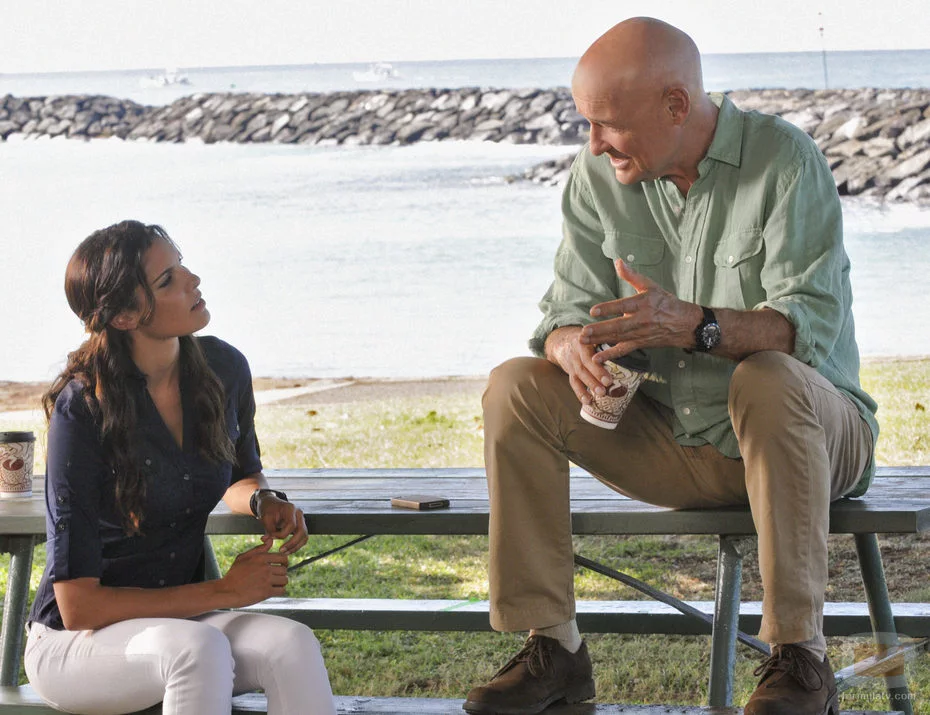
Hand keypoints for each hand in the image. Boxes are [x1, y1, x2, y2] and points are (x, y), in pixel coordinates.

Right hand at [219, 536, 288, 606]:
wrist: (225, 591)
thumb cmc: (233, 575)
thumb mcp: (243, 557)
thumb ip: (258, 549)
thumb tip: (270, 541)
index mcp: (260, 558)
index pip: (283, 557)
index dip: (283, 563)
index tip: (280, 566)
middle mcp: (265, 567)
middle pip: (284, 569)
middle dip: (281, 574)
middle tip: (275, 577)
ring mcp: (266, 580)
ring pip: (285, 580)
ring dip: (280, 583)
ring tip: (273, 584)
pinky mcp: (266, 592)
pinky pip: (282, 590)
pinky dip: (279, 591)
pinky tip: (272, 591)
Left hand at [258, 496, 308, 554]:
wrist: (270, 503)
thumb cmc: (267, 509)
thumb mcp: (265, 518)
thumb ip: (268, 530)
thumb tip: (268, 542)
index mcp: (291, 509)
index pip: (291, 525)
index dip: (282, 534)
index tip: (271, 537)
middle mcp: (299, 514)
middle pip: (302, 531)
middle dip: (292, 543)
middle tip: (281, 550)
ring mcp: (301, 520)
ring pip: (304, 536)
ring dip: (296, 546)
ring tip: (285, 553)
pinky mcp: (300, 526)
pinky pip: (302, 537)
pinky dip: (297, 545)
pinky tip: (288, 550)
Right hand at [545, 326, 613, 404]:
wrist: (562, 342)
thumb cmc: (587, 340)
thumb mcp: (594, 336)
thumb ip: (607, 341)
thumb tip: (632, 348)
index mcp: (584, 342)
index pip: (590, 354)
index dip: (597, 366)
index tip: (608, 376)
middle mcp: (576, 353)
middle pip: (585, 365)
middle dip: (596, 375)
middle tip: (608, 384)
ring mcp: (572, 363)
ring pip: (579, 375)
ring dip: (590, 386)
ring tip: (600, 395)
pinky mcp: (570, 372)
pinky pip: (574, 383)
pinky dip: (580, 393)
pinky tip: (588, 402)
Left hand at [580, 259, 700, 362]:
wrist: (684, 324)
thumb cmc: (665, 302)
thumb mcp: (650, 286)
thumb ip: (632, 276)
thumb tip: (618, 262)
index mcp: (643, 303)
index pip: (623, 306)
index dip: (608, 309)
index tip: (593, 311)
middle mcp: (641, 320)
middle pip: (618, 326)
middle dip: (600, 329)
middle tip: (584, 331)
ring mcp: (639, 334)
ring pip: (618, 338)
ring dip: (600, 340)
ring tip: (583, 341)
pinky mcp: (639, 343)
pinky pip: (623, 350)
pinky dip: (610, 355)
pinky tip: (597, 358)